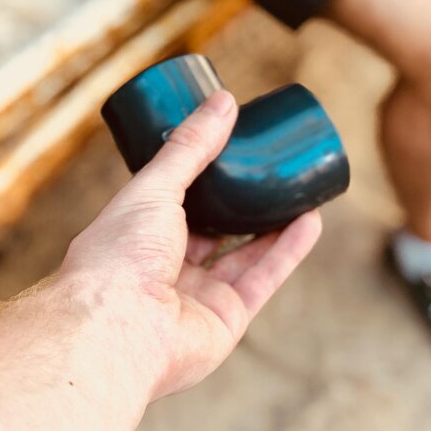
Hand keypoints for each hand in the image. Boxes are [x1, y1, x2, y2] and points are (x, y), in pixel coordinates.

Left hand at [61, 90, 320, 400]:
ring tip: (300, 191)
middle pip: (216, 228)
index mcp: (142, 233)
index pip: (179, 200)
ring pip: (246, 253)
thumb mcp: (154, 187)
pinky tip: (311, 221)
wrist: (119, 329)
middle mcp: (169, 265)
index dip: (206, 175)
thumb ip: (190, 147)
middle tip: (270, 170)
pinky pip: (264, 278)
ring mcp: (198, 294)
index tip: (233, 148)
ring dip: (275, 224)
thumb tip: (224, 102)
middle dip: (244, 202)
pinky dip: (289, 250)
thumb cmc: (121, 255)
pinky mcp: (227, 318)